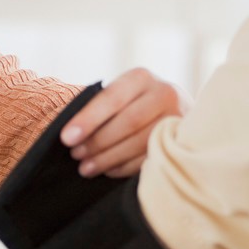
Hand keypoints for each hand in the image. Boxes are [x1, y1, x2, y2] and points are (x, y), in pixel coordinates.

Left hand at [60, 67, 188, 177]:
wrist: (178, 107)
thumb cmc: (136, 102)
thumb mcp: (122, 93)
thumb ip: (101, 106)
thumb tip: (71, 133)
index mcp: (141, 77)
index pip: (112, 98)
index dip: (88, 119)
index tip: (67, 138)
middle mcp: (164, 93)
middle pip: (128, 122)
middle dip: (98, 141)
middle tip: (76, 155)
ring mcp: (176, 118)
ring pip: (140, 142)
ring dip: (109, 158)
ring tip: (86, 167)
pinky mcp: (181, 140)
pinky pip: (150, 157)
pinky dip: (125, 167)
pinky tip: (108, 170)